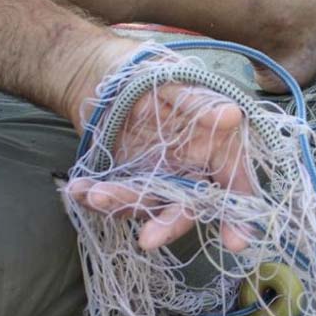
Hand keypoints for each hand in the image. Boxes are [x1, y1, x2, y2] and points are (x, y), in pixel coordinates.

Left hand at [61, 34, 255, 251]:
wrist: (103, 75)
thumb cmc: (149, 74)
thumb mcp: (176, 82)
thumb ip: (201, 104)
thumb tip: (231, 116)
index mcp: (215, 149)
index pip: (234, 188)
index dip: (238, 217)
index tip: (236, 242)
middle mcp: (190, 172)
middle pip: (187, 209)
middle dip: (168, 226)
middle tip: (148, 239)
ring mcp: (158, 181)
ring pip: (146, 205)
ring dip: (119, 204)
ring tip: (94, 195)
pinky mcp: (128, 183)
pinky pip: (115, 198)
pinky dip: (94, 197)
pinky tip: (77, 190)